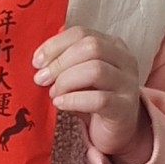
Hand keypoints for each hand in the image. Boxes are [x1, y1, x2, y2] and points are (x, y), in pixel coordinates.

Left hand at [32, 26, 148, 160]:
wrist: (118, 130)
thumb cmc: (94, 99)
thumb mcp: (80, 75)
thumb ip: (65, 61)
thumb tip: (40, 57)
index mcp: (113, 46)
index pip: (82, 33)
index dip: (55, 45)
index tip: (36, 61)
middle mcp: (125, 60)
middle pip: (91, 47)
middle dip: (60, 62)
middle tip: (41, 79)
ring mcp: (128, 84)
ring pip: (96, 70)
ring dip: (66, 81)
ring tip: (53, 93)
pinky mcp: (124, 108)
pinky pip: (99, 99)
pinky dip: (73, 100)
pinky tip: (60, 104)